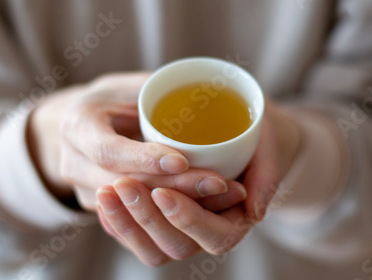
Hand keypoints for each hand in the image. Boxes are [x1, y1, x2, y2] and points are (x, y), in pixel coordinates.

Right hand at [27, 73, 245, 210]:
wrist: (85, 124)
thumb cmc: (113, 99)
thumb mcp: (129, 84)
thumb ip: (158, 87)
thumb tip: (205, 86)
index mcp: (77, 125)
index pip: (108, 150)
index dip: (144, 159)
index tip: (182, 161)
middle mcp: (73, 163)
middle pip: (124, 186)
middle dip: (172, 188)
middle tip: (216, 183)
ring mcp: (85, 190)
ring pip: (132, 206)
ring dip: (178, 204)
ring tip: (219, 195)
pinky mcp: (102, 208)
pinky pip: (136, 215)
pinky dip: (172, 212)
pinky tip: (206, 206)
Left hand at [96, 98, 300, 265]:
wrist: (235, 123)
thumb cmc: (254, 133)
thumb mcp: (268, 140)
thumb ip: (266, 173)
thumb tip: (255, 212)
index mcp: (239, 216)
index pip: (218, 235)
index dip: (189, 219)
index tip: (164, 192)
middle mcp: (209, 229)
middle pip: (176, 247)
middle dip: (148, 218)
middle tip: (124, 184)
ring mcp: (182, 228)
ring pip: (152, 248)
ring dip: (126, 223)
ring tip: (105, 192)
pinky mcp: (159, 220)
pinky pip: (136, 237)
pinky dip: (117, 223)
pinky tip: (104, 199)